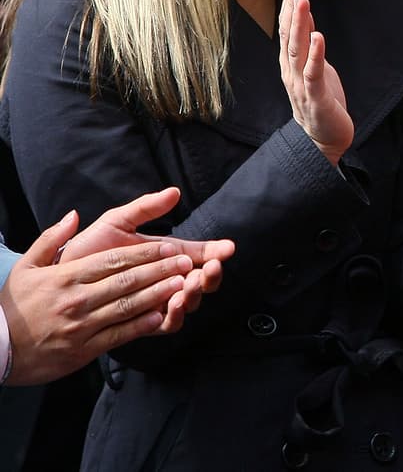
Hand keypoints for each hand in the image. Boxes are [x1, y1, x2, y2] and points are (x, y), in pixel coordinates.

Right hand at [1, 191, 233, 385]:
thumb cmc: (13, 305)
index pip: (112, 261)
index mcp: (66, 277)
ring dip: (157, 295)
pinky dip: (141, 325)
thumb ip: (51, 239)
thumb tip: (73, 215)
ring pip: (126, 307)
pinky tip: (162, 316)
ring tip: (183, 284)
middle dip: (159, 270)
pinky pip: (117, 336)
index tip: (169, 246)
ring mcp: (80, 326)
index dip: (144, 253)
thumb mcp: (26, 267)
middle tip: (186, 261)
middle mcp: (75, 300)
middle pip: (125, 281)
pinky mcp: (82, 350)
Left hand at [59, 186, 234, 327]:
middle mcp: (167, 280)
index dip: (215, 251)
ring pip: (189, 302)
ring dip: (195, 294)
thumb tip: (174, 192)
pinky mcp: (144, 323)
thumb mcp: (116, 222)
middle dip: (210, 275)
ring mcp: (158, 302)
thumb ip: (145, 208)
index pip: (199, 254)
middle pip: (201, 281)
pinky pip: (168, 324)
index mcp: (166, 256)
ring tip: (191, 284)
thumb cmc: (88, 249)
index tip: (227, 248)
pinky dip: (174, 315)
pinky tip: (173, 304)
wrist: (61, 277)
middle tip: (210, 268)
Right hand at [278, 0, 351, 164]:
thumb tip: (305, 14)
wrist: (322, 140)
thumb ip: (307, 41)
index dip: (290, 0)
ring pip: (297, 49)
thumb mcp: (314, 64)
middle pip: (288, 32)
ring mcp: (300, 83)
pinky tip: (318, 37)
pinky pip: (313, 73)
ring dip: (299, 23)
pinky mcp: (315, 97)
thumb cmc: (319, 100)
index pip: (287, 25)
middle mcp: (291, 69)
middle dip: (292, 5)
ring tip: (302, 0)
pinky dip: (315, 55)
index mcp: (291, 61)